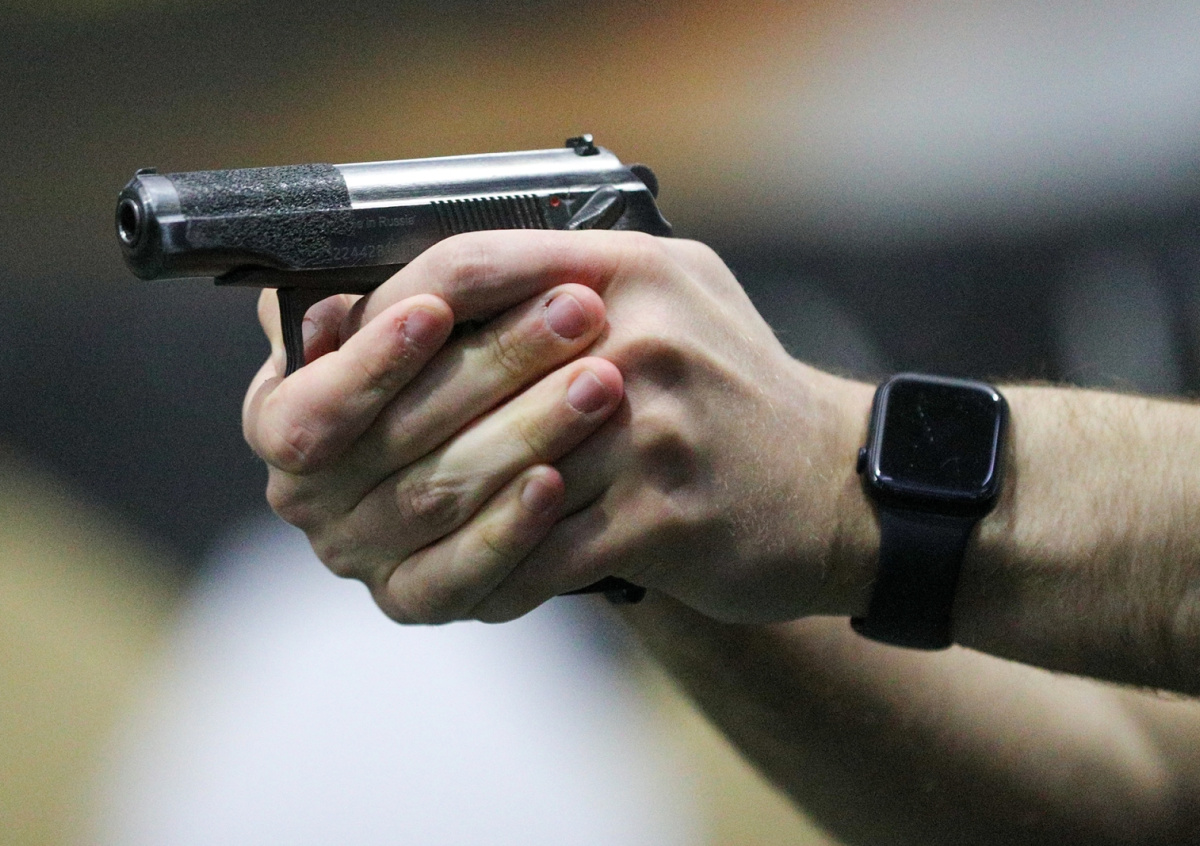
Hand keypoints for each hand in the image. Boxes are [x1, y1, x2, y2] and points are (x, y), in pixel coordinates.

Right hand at [244, 271, 625, 621]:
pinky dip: (510, 528)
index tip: (436, 308)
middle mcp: (309, 498)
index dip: (368, 364)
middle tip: (573, 313)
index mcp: (282, 419)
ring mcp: (363, 554)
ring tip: (599, 380)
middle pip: (396, 442)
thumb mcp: (401, 304)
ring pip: (438, 498)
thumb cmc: (443, 347)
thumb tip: (333, 309)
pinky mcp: (418, 598)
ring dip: (526, 433)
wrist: (502, 421)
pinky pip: (462, 577)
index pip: (309, 409)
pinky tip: (558, 481)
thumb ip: (369, 295)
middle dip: (493, 367)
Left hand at [245, 230, 876, 624]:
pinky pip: (541, 550)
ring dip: (430, 512)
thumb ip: (569, 278)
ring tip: (387, 531)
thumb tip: (433, 294)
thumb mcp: (670, 295)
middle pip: (464, 377)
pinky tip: (472, 577)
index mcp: (629, 271)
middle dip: (390, 430)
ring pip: (491, 474)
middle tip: (344, 466)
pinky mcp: (664, 517)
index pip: (470, 265)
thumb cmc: (729, 392)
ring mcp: (654, 430)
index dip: (394, 311)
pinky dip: (494, 569)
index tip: (357, 351)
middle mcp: (640, 337)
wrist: (834, 484)